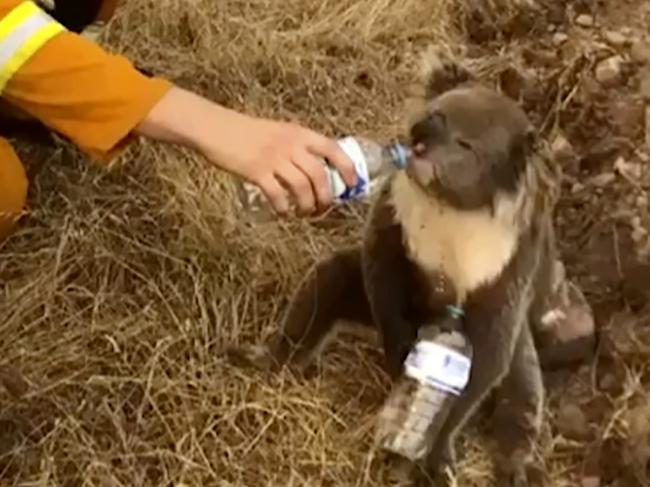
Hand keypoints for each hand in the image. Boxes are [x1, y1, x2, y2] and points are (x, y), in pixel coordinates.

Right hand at [201, 110, 357, 214]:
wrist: (217, 128)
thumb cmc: (249, 133)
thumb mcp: (280, 132)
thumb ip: (297, 147)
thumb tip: (317, 172)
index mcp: (300, 134)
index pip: (333, 149)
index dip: (347, 168)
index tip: (351, 185)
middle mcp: (291, 145)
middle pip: (319, 176)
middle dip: (326, 198)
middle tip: (323, 209)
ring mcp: (274, 158)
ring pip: (302, 188)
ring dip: (307, 207)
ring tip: (304, 214)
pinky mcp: (256, 172)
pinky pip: (278, 195)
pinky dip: (284, 208)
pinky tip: (283, 212)